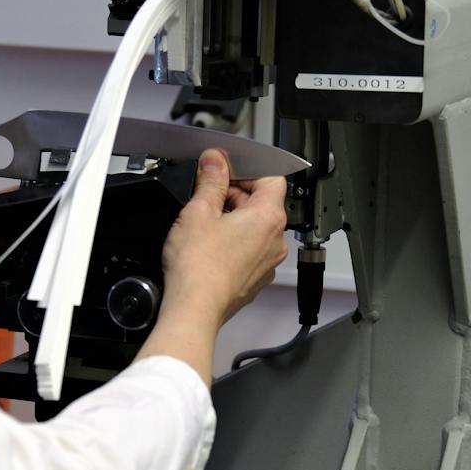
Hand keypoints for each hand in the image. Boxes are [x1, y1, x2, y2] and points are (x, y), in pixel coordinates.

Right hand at [160, 150, 289, 325]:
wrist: (194, 309)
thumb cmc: (198, 268)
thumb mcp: (198, 211)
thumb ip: (210, 180)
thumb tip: (214, 161)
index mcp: (268, 218)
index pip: (271, 177)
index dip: (246, 170)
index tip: (224, 173)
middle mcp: (275, 241)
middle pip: (262, 203)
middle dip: (236, 196)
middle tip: (207, 198)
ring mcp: (267, 263)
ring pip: (256, 229)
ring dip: (234, 221)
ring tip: (205, 226)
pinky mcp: (255, 279)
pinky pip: (250, 252)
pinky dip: (234, 244)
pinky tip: (210, 248)